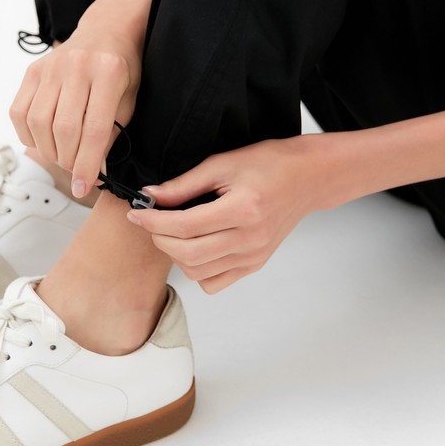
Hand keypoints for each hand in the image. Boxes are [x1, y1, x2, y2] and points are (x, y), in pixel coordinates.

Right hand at [9, 24, 140, 197]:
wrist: (104, 32)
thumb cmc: (121, 71)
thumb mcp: (128, 101)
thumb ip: (111, 134)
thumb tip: (90, 172)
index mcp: (109, 72)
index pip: (95, 129)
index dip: (87, 164)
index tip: (82, 186)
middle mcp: (77, 66)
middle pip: (64, 128)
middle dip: (68, 159)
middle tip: (74, 169)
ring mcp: (51, 67)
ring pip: (39, 123)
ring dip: (48, 150)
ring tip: (60, 155)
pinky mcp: (32, 71)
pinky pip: (20, 112)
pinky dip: (27, 135)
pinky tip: (41, 141)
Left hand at [127, 137, 324, 292]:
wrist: (307, 178)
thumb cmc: (268, 164)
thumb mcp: (222, 164)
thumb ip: (183, 185)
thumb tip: (149, 197)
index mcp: (243, 210)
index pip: (184, 226)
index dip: (153, 222)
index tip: (137, 213)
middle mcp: (250, 239)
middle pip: (188, 254)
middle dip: (159, 239)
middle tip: (151, 222)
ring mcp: (253, 256)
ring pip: (198, 272)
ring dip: (175, 254)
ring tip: (172, 232)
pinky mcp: (254, 265)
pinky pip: (214, 282)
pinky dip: (196, 269)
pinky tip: (194, 246)